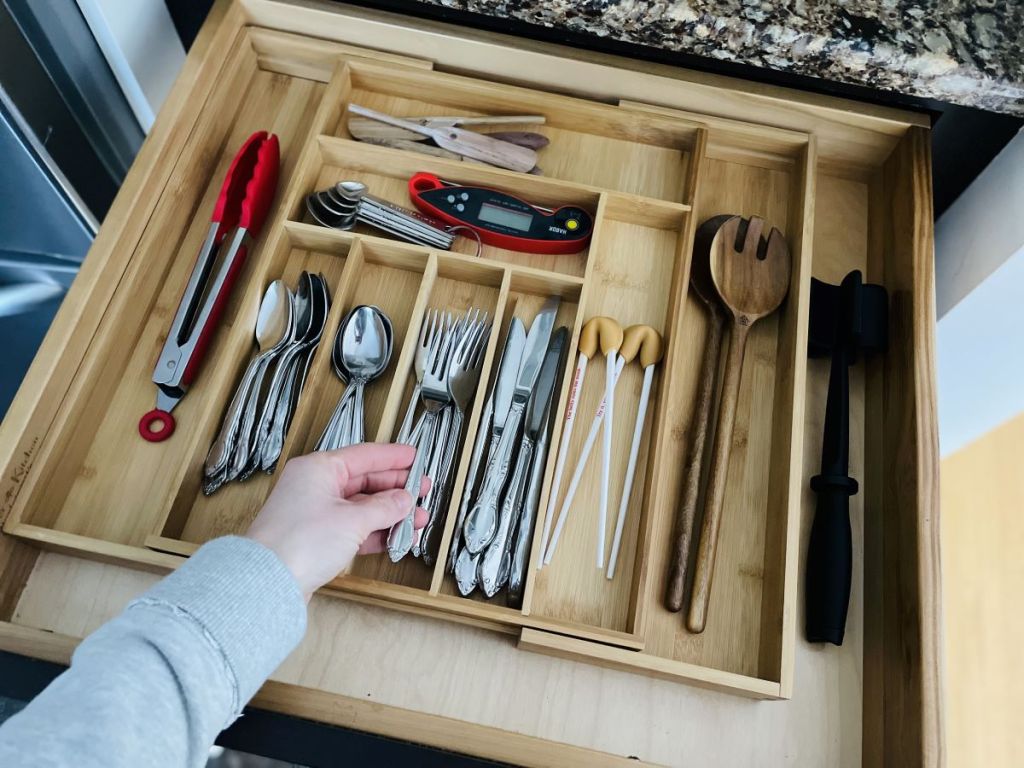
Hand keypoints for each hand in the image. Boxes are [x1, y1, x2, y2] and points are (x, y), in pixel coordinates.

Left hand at [246, 444, 427, 599]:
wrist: (268, 583)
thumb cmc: (297, 543)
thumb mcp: (353, 520)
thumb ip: (385, 508)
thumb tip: (404, 500)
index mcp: (319, 469)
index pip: (365, 455)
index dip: (393, 457)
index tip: (415, 457)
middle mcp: (315, 487)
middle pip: (365, 481)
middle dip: (397, 489)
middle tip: (422, 492)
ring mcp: (316, 514)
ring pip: (362, 507)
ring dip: (391, 514)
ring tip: (418, 520)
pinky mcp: (317, 539)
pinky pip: (354, 528)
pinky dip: (376, 532)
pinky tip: (397, 536)